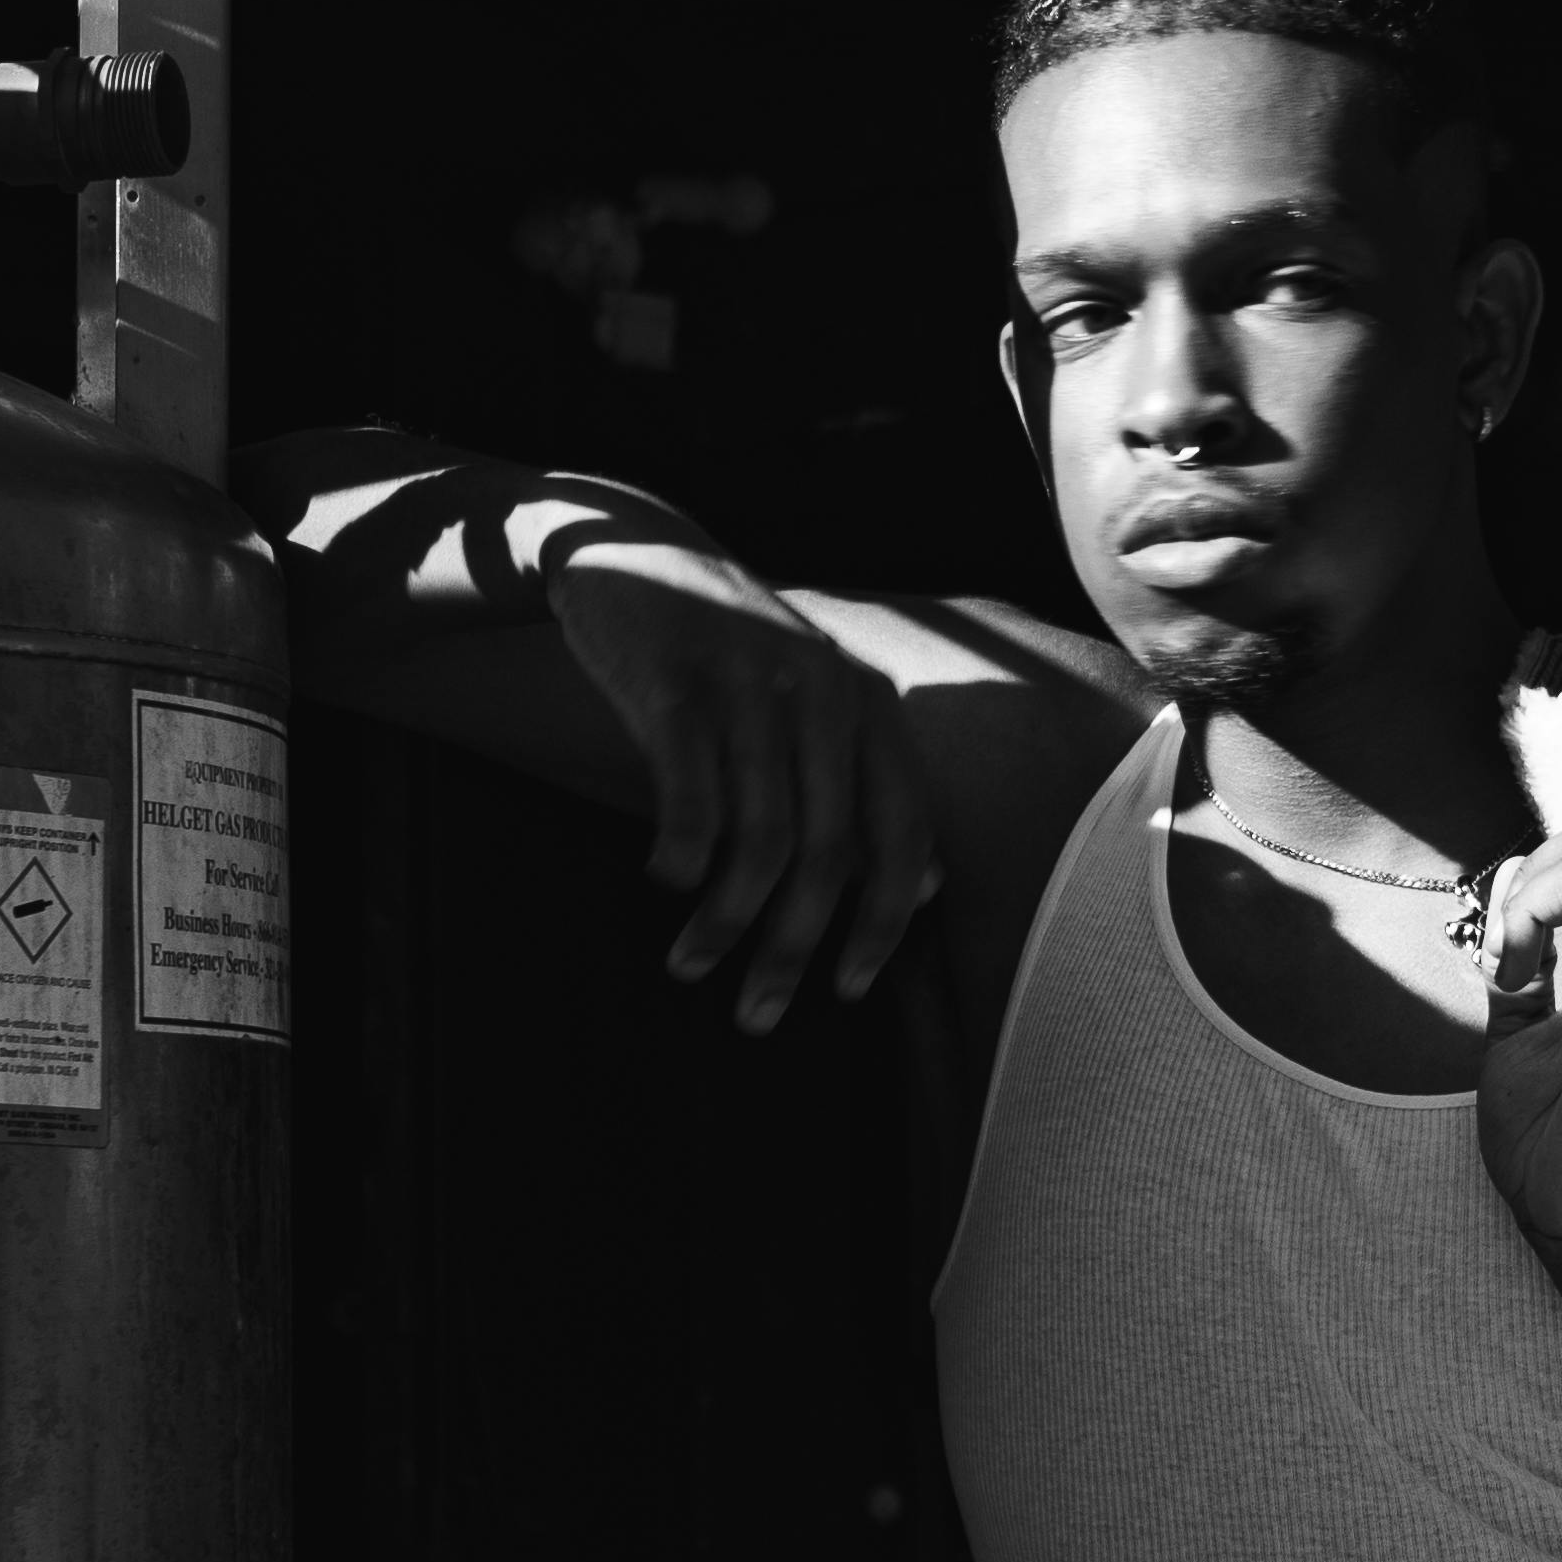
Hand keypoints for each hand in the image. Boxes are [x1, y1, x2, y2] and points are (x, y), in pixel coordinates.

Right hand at [545, 542, 943, 1027]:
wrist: (633, 547)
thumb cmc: (727, 651)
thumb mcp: (813, 700)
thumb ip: (868, 784)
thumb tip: (928, 885)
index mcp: (866, 704)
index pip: (901, 835)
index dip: (881, 923)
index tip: (848, 991)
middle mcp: (823, 694)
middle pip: (829, 855)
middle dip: (794, 950)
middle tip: (756, 1014)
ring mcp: (752, 687)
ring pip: (758, 842)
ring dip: (725, 922)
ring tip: (689, 967)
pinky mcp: (678, 685)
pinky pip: (691, 800)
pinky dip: (681, 859)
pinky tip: (664, 881)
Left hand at [1470, 805, 1561, 1291]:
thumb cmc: (1555, 1144)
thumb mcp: (1520, 1028)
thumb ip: (1520, 958)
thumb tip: (1507, 886)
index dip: (1541, 873)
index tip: (1507, 950)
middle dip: (1544, 853)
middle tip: (1512, 934)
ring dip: (1533, 882)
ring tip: (1512, 960)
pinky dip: (1531, 908)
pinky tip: (1516, 973)